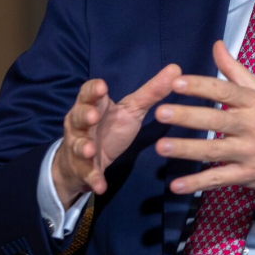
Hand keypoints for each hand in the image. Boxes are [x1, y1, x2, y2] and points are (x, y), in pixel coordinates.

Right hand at [52, 64, 181, 207]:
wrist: (85, 161)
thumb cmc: (109, 128)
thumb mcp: (131, 110)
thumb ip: (151, 92)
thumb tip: (176, 68)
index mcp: (94, 106)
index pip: (88, 92)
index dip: (93, 90)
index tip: (103, 87)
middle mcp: (82, 124)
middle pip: (78, 116)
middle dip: (84, 115)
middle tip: (93, 116)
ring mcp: (80, 147)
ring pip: (77, 145)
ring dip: (83, 147)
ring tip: (89, 150)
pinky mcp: (84, 169)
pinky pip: (87, 174)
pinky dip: (93, 179)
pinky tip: (100, 186)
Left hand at [154, 40, 254, 194]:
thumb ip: (236, 71)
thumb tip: (216, 45)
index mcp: (253, 103)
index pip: (224, 91)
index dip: (200, 86)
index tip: (176, 82)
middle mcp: (250, 126)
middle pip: (215, 120)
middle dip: (187, 117)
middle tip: (160, 113)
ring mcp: (248, 152)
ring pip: (213, 150)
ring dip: (186, 150)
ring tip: (161, 147)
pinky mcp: (247, 174)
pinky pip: (219, 179)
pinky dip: (198, 183)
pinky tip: (176, 185)